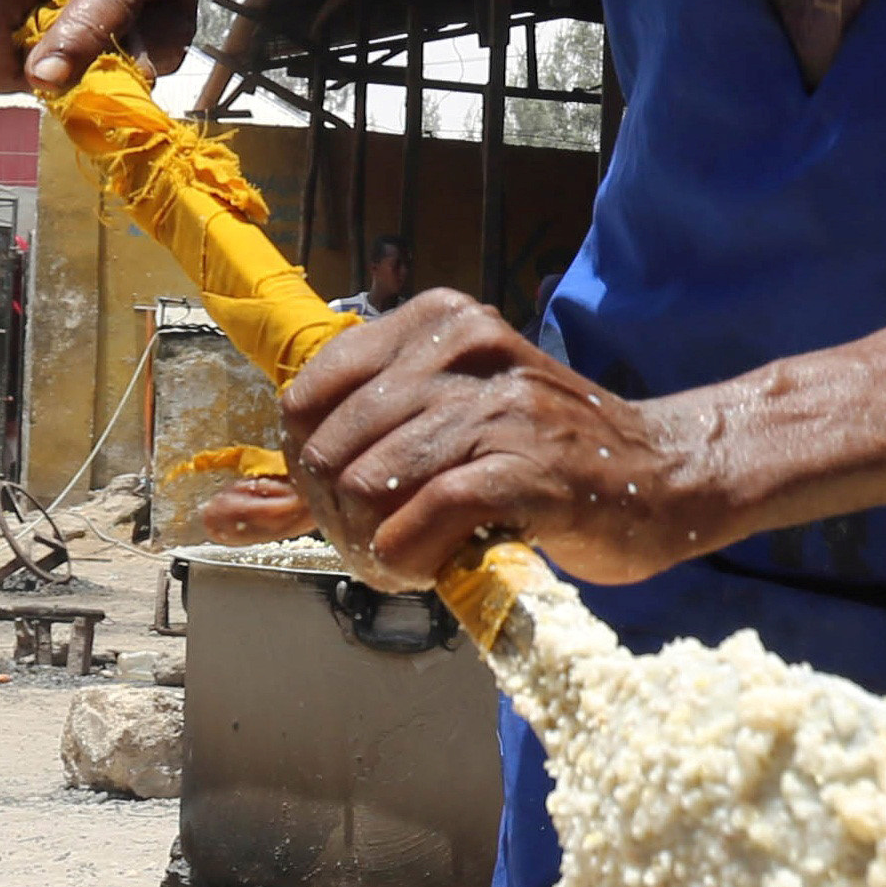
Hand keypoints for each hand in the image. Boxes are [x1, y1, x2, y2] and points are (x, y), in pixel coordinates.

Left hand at [280, 293, 728, 587]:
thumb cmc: (546, 463)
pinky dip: (414, 557)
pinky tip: (438, 564)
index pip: (306, 398)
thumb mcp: (437, 440)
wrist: (667, 479)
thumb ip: (325, 475)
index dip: (311, 470)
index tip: (356, 504)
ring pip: (367, 485)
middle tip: (390, 545)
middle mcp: (462, 348)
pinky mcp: (527, 465)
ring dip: (378, 547)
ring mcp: (496, 404)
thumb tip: (218, 514)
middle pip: (328, 450)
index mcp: (436, 322)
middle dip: (342, 519)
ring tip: (418, 560)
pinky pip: (422, 516)